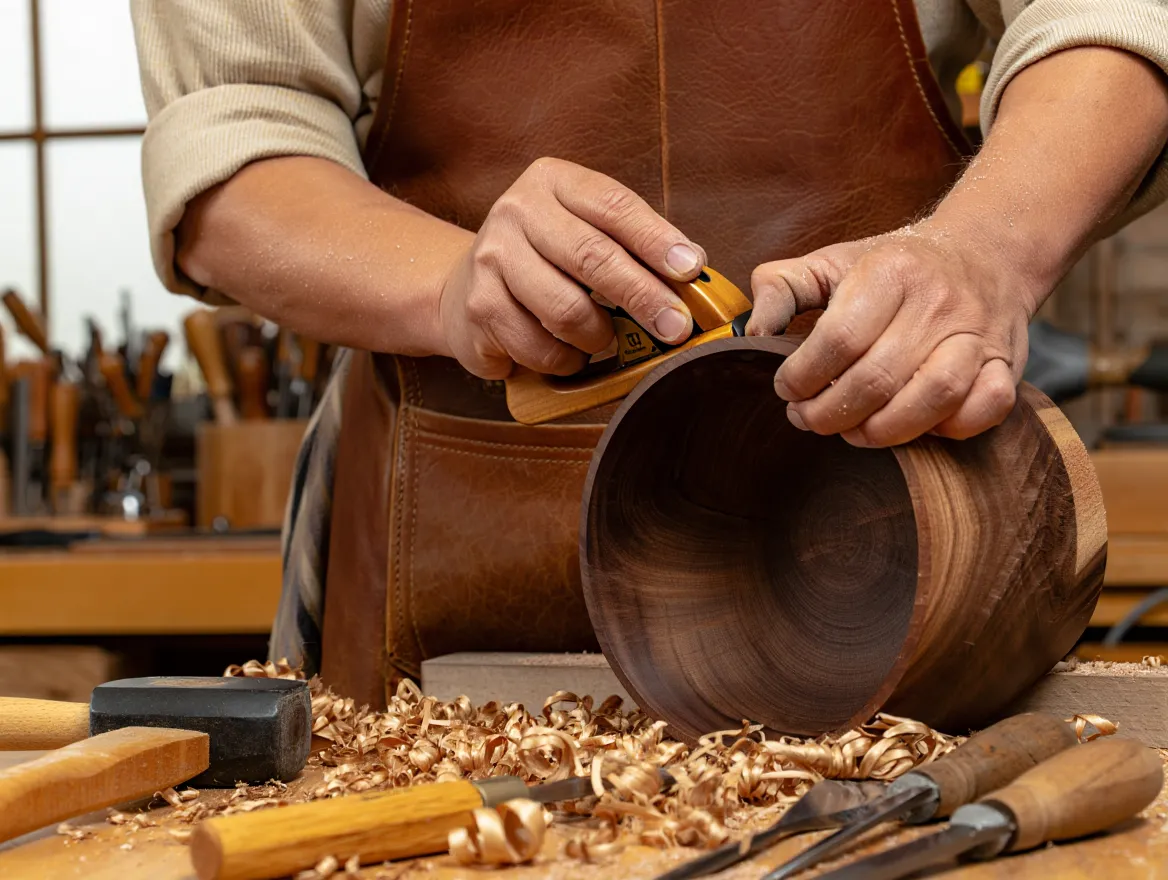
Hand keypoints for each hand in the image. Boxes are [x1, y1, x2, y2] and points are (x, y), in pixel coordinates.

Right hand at [439, 157, 706, 378]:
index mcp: (553, 181)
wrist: (463, 285)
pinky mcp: (478, 306)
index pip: (614, 206)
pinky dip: (564, 361)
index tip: (691, 268)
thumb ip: (630, 243)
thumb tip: (692, 272)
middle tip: (676, 327)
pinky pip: (538, 347)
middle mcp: (517, 211)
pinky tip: (568, 355)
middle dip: (643, 297)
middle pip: (593, 257)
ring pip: (566, 310)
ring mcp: (492, 258)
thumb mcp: (583, 229)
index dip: (656, 240)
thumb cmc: (544, 257)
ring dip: (598, 337)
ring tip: (605, 341)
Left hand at [747, 223, 1040, 446]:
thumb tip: (752, 332)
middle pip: (878, 377)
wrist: (985, 251)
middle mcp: (937, 302)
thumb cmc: (894, 267)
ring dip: (883, 430)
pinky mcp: (1006, 363)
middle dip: (830, 413)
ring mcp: (976, 334)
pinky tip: (912, 427)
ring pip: (933, 397)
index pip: (838, 339)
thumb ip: (781, 289)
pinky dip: (948, 429)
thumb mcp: (830, 261)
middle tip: (807, 419)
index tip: (786, 390)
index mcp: (889, 272)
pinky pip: (985, 408)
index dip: (803, 376)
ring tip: (851, 432)